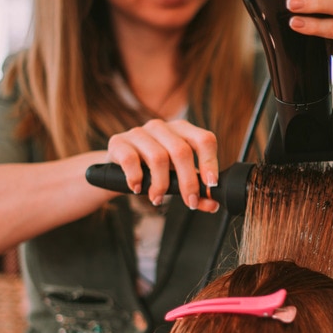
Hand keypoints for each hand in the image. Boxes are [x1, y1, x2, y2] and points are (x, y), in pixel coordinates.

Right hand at [105, 119, 219, 212]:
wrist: (119, 167)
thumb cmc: (154, 170)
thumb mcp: (177, 178)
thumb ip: (196, 192)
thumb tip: (213, 205)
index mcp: (182, 130)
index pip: (204, 139)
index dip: (210, 162)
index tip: (211, 185)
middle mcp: (162, 127)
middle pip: (182, 151)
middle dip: (188, 182)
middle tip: (189, 202)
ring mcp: (139, 132)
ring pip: (158, 157)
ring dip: (161, 185)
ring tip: (158, 199)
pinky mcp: (119, 142)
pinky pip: (131, 160)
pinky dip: (136, 178)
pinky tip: (137, 188)